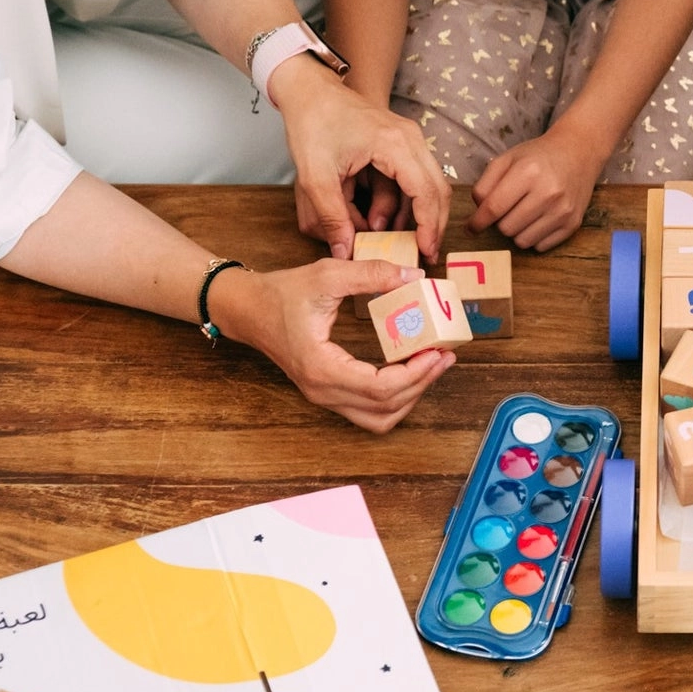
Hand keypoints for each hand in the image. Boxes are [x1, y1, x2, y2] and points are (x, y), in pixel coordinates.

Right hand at [209, 259, 454, 433]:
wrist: (247, 309)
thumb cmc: (282, 293)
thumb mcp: (328, 274)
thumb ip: (372, 273)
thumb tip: (416, 277)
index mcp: (322, 368)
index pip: (380, 387)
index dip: (416, 374)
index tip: (439, 351)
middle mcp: (323, 391)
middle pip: (385, 408)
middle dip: (421, 384)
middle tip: (445, 356)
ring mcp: (323, 396)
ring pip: (378, 418)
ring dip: (410, 396)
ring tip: (431, 365)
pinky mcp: (327, 392)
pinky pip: (368, 410)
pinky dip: (394, 399)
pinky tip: (408, 371)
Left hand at [272, 56, 449, 263]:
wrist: (308, 90)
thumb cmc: (312, 124)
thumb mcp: (315, 176)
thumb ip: (332, 217)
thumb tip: (345, 253)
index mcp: (395, 144)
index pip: (427, 191)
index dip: (429, 226)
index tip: (425, 252)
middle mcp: (410, 139)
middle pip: (436, 189)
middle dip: (429, 224)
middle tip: (421, 253)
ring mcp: (408, 139)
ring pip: (424, 185)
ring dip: (406, 214)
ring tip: (381, 235)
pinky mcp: (399, 144)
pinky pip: (410, 178)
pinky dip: (398, 201)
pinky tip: (377, 217)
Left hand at [469, 119, 601, 249]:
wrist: (579, 152)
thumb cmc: (538, 156)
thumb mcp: (507, 159)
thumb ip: (485, 184)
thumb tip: (477, 214)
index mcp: (528, 172)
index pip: (494, 208)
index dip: (477, 221)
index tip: (471, 227)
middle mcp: (548, 193)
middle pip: (506, 228)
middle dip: (500, 222)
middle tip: (508, 209)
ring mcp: (563, 210)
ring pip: (522, 241)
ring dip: (517, 231)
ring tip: (523, 213)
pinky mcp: (573, 224)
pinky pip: (540, 246)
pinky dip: (534, 237)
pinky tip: (538, 219)